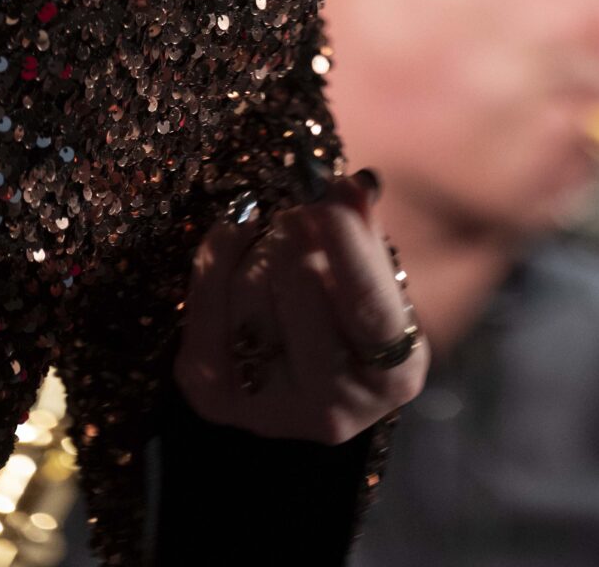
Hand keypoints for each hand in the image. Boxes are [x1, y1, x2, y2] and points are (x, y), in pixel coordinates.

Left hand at [173, 173, 429, 440]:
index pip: (367, 307)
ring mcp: (272, 411)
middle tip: (298, 214)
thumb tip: (349, 187)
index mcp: (394, 375)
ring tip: (276, 238)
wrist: (315, 375)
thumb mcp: (377, 275)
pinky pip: (204, 312)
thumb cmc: (355, 312)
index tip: (329, 199)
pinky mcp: (218, 400)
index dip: (347, 248)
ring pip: (250, 292)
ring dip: (260, 245)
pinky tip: (235, 233)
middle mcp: (335, 408)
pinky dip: (215, 258)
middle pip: (301, 291)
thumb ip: (366, 233)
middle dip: (295, 236)